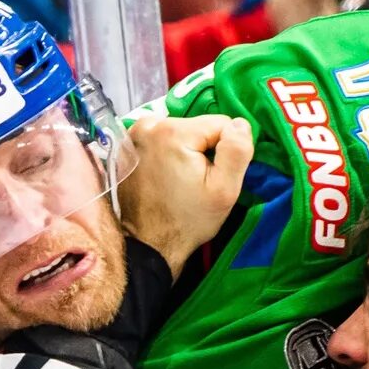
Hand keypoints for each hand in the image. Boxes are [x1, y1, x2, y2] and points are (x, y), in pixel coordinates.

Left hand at [115, 113, 253, 265]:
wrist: (148, 244)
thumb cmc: (188, 220)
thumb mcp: (224, 191)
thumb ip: (237, 151)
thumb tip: (241, 124)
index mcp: (173, 131)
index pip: (220, 124)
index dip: (226, 151)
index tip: (215, 176)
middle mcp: (148, 125)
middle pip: (197, 127)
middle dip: (202, 150)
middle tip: (197, 181)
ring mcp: (133, 135)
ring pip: (179, 132)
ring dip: (185, 151)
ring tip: (180, 180)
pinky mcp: (126, 147)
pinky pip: (160, 140)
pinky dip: (166, 154)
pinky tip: (165, 178)